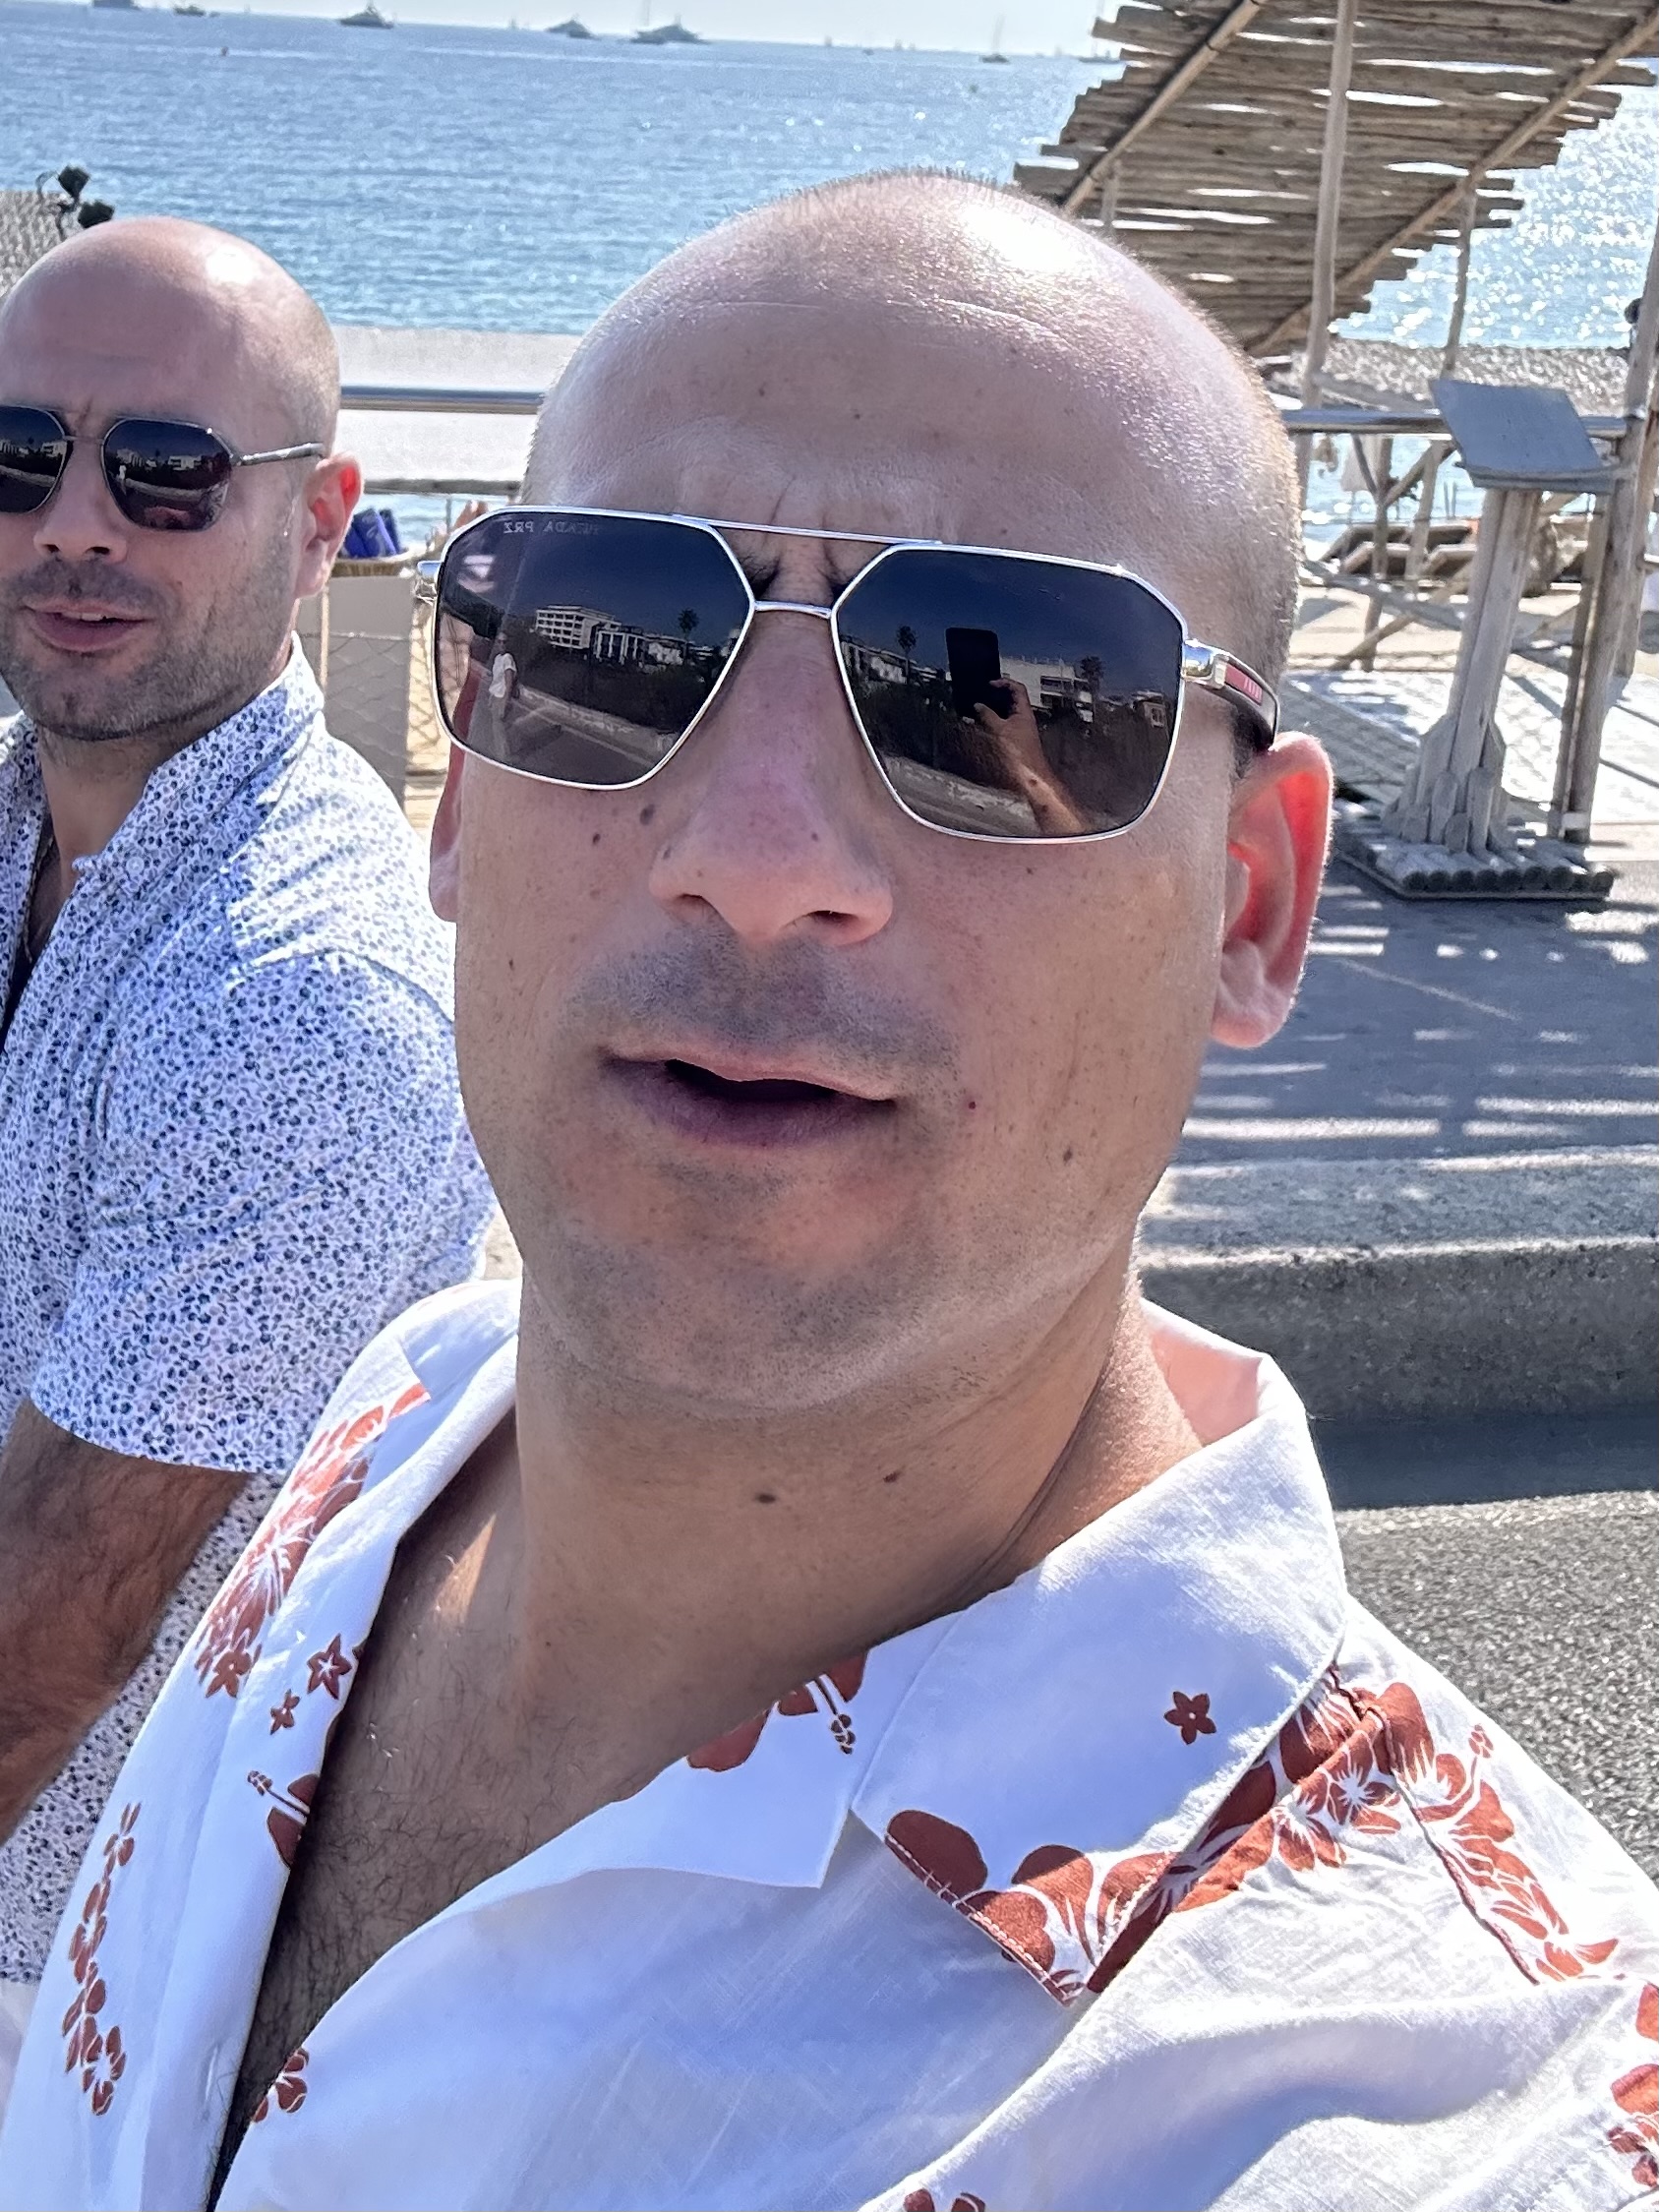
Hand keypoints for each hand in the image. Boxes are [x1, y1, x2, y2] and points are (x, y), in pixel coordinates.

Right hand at [973, 680, 1087, 836]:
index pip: (1017, 688)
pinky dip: (994, 722)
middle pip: (1012, 699)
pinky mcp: (1016, 740)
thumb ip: (987, 716)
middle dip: (997, 695)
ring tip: (980, 709)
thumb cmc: (1021, 755)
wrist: (1030, 775)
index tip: (990, 684)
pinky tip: (984, 726)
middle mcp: (1024, 719)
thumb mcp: (999, 730)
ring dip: (994, 709)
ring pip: (1007, 712)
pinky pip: (1004, 724)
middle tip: (983, 694)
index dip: (1004, 682)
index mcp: (1024, 712)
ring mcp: (1020, 729)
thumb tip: (978, 706)